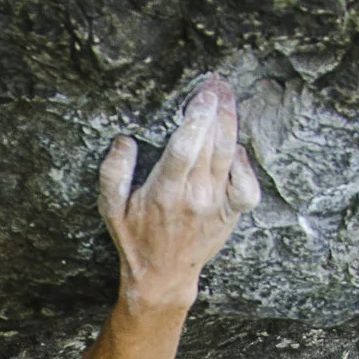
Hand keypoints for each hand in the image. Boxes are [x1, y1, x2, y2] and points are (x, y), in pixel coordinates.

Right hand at [97, 75, 261, 302]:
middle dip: (217, 107)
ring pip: (230, 155)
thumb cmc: (135, 238)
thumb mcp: (110, 209)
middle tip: (216, 82)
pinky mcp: (231, 213)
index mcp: (164, 192)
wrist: (163, 276)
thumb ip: (112, 173)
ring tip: (226, 97)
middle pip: (213, 142)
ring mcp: (216, 205)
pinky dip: (247, 162)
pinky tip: (236, 145)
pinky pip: (248, 185)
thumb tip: (124, 141)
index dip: (197, 116)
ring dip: (230, 121)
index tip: (201, 92)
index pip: (186, 146)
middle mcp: (195, 196)